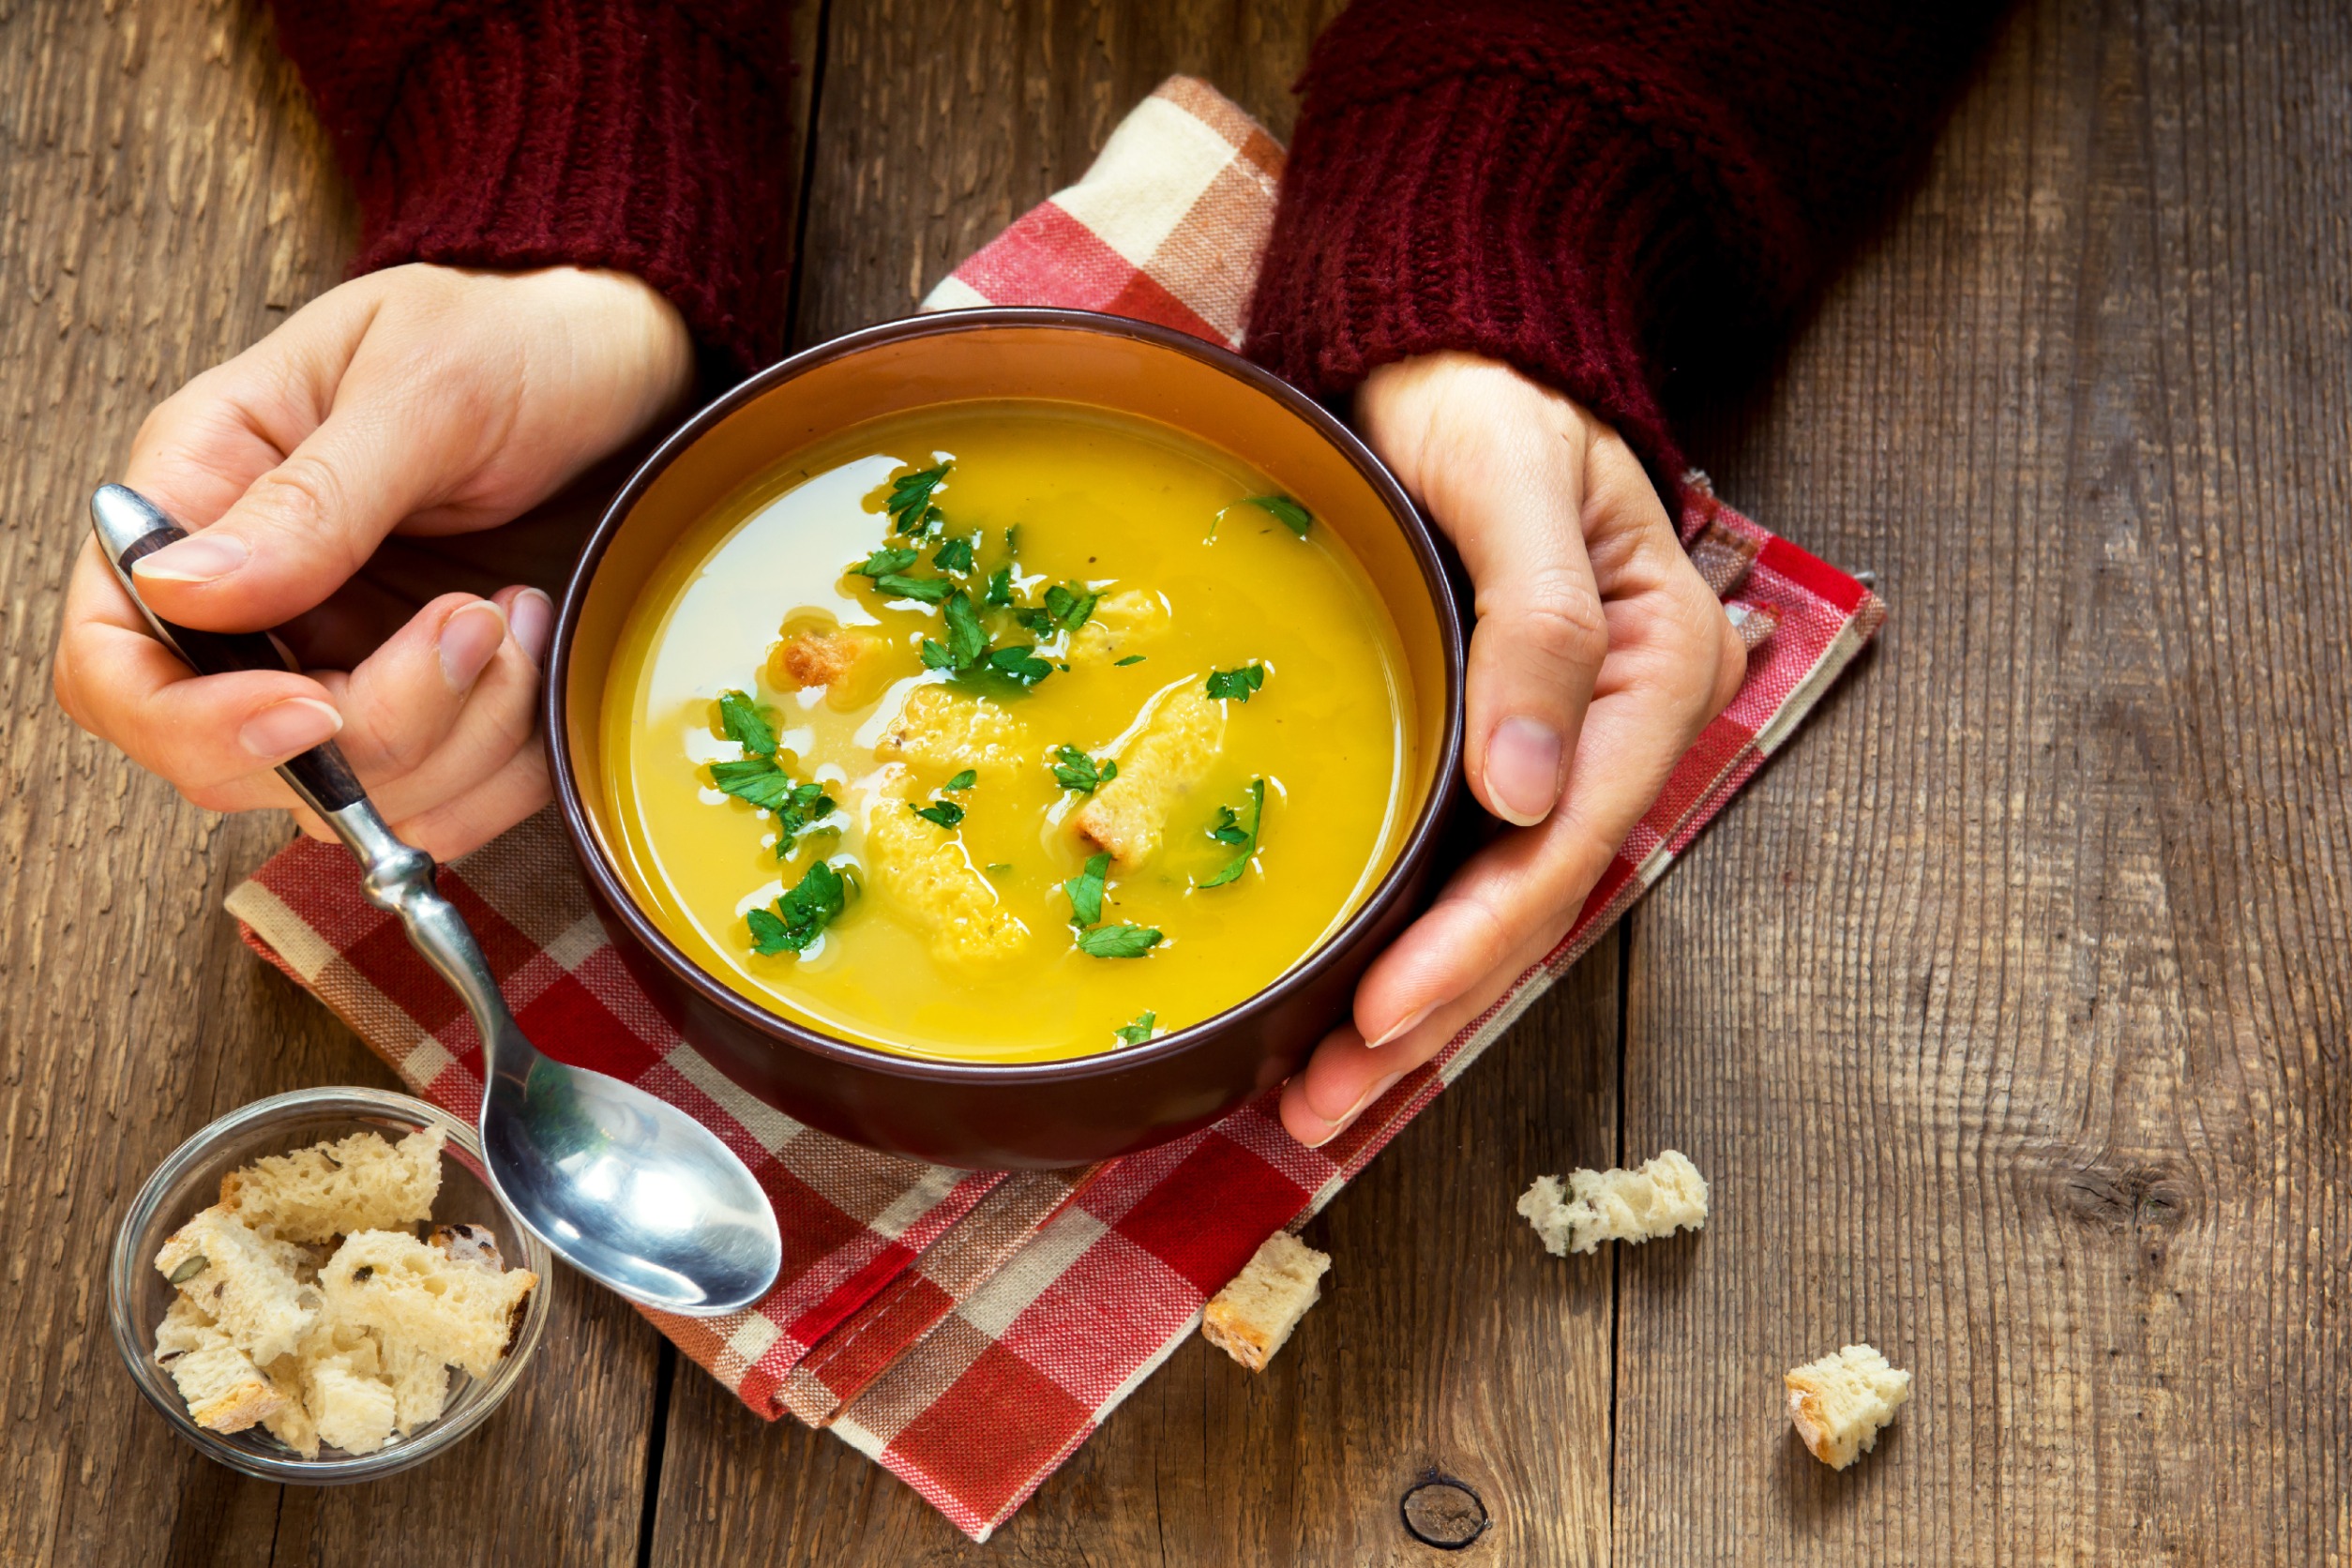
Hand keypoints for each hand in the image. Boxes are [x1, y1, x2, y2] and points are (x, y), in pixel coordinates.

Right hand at [53, 264, 693, 858]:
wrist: (612, 358)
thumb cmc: (509, 338)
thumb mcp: (423, 388)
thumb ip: (311, 499)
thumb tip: (179, 589)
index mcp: (202, 493)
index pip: (113, 662)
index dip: (191, 722)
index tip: (318, 709)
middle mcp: (253, 598)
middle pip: (243, 760)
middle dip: (381, 726)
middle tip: (478, 619)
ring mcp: (339, 660)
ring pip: (355, 797)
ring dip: (465, 737)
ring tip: (521, 614)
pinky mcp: (427, 704)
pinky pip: (445, 802)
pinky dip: (507, 759)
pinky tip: (539, 654)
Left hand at [1280, 354, 1747, 1146]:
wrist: (1448, 354)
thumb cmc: (1485, 397)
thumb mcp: (1515, 478)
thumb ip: (1535, 624)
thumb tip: (1526, 790)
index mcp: (1652, 671)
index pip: (1566, 842)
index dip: (1474, 940)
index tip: (1382, 1016)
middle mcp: (1613, 731)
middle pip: (1527, 903)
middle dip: (1428, 1015)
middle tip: (1321, 1105)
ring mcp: (1554, 746)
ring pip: (1490, 907)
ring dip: (1411, 1010)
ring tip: (1315, 1100)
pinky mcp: (1490, 746)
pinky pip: (1453, 867)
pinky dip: (1400, 943)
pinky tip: (1340, 1009)